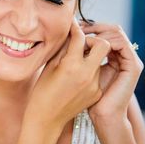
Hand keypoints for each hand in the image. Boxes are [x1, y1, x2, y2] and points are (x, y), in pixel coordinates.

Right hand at [24, 18, 110, 132]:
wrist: (46, 119)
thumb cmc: (42, 92)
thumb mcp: (48, 67)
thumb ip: (62, 50)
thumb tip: (69, 35)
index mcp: (71, 65)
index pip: (80, 37)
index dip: (75, 28)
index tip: (72, 24)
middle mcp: (87, 73)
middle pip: (103, 45)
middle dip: (93, 41)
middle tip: (82, 44)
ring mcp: (94, 84)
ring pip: (100, 60)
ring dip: (90, 57)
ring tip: (75, 63)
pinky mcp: (97, 92)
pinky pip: (97, 75)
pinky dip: (89, 71)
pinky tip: (76, 78)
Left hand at [80, 21, 142, 119]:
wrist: (98, 116)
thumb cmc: (78, 99)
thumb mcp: (76, 71)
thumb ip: (76, 54)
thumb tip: (66, 35)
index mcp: (109, 59)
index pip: (104, 33)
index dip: (89, 27)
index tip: (73, 26)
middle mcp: (121, 58)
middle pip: (112, 30)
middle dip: (95, 26)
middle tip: (78, 26)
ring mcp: (129, 62)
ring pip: (117, 33)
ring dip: (100, 31)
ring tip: (83, 33)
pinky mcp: (133, 67)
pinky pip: (122, 44)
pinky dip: (107, 39)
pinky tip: (91, 42)